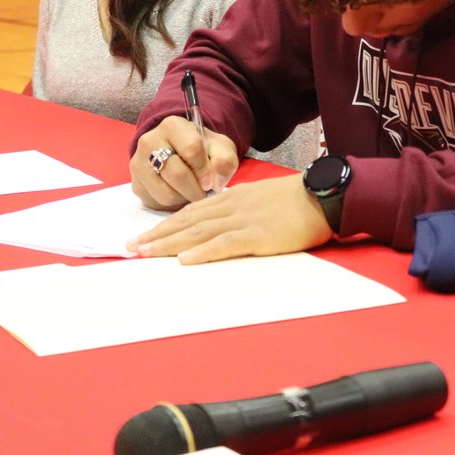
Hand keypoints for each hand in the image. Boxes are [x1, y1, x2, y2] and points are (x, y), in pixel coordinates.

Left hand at [125, 174, 333, 263]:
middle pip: (186, 221)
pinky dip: (202, 252)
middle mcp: (231, 206)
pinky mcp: (258, 235)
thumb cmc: (298, 200)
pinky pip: (224, 244)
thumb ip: (240, 209)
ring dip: (168, 243)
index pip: (190, 212)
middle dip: (156, 235)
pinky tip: (184, 260)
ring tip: (144, 253)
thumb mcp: (262, 199)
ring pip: (198, 232)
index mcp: (232, 198)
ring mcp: (243, 220)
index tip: (144, 235)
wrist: (323, 195)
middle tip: (131, 246)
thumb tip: (221, 223)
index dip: (165, 224)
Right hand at [130, 115, 238, 209]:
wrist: (181, 153)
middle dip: (196, 189)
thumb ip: (225, 160)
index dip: (205, 170)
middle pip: (177, 175)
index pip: (191, 149)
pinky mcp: (136, 184)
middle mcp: (149, 141)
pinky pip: (157, 203)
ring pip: (166, 193)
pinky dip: (172, 204)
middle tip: (203, 191)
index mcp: (172, 126)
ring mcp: (138, 163)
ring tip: (191, 191)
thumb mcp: (220, 148)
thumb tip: (216, 182)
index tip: (211, 180)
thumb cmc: (203, 149)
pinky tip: (179, 194)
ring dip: (184, 198)